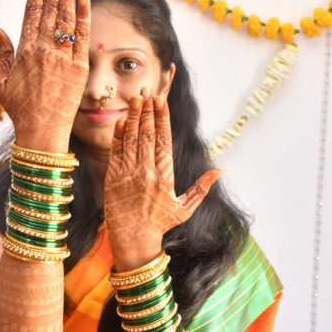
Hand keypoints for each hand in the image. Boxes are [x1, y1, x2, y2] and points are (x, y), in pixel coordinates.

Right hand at [0, 0, 90, 151]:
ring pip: (66, 19)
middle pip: (50, 9)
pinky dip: (83, 18)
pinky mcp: (79, 70)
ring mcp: (63, 59)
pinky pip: (82, 39)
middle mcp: (44, 51)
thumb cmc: (19, 110)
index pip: (32, 11)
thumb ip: (0, 54)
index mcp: (24, 51)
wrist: (42, 133)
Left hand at [103, 88, 220, 271]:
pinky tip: (121, 120)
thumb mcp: (185, 208)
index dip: (162, 119)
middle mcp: (146, 174)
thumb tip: (219, 170)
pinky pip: (115, 153)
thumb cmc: (160, 224)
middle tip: (148, 91)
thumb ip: (201, 188)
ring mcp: (128, 176)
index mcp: (165, 178)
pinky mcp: (112, 180)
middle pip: (146, 135)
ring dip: (133, 117)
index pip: (164, 141)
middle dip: (147, 111)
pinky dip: (118, 136)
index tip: (161, 101)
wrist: (133, 241)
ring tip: (135, 98)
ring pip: (130, 140)